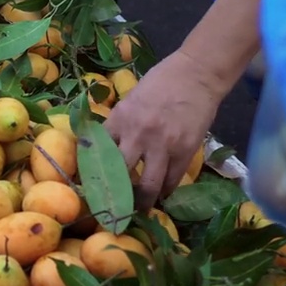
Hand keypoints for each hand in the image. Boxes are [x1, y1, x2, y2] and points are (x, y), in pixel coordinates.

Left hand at [104, 50, 227, 209]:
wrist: (196, 74)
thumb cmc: (161, 82)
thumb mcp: (130, 100)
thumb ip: (120, 124)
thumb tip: (108, 148)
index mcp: (119, 119)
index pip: (97, 152)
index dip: (91, 172)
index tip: (89, 187)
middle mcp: (137, 134)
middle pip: (119, 174)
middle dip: (114, 194)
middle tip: (111, 208)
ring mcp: (162, 145)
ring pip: (147, 185)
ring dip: (142, 202)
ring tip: (138, 211)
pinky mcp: (185, 151)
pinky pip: (171, 180)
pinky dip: (165, 190)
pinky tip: (161, 195)